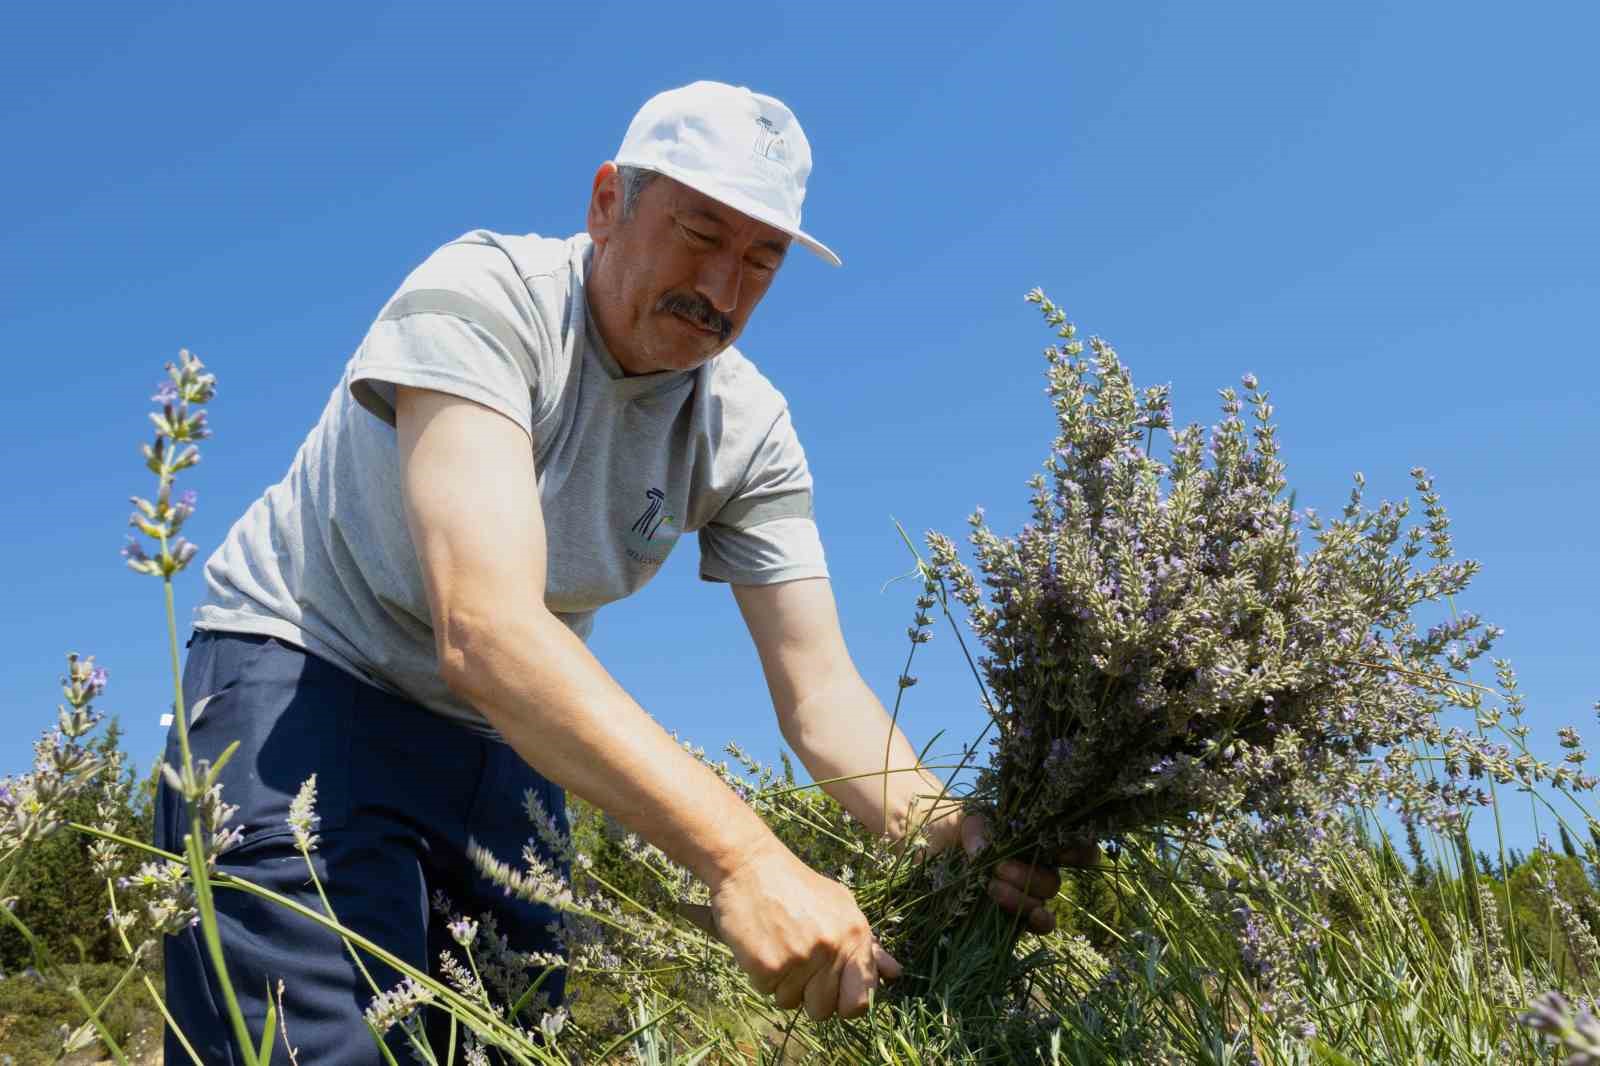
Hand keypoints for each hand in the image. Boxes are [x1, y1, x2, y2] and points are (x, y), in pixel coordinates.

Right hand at [709, 841, 901, 1020]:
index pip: (861, 1000)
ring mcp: (800, 958)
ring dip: (783, 984)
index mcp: (855, 934)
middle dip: (811, 997)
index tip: (834, 991)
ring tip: (779, 947)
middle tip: (799, 966)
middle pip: (825, 1010)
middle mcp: (832, 948)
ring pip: (792, 1003)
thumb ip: (868, 944)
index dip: (846, 1003)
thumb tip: (895, 974)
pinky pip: (767, 992)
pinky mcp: (769, 966)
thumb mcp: (840, 905)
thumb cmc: (797, 886)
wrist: (750, 865)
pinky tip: (761, 946)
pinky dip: (761, 975)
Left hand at [949, 814, 1098, 935]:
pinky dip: (1040, 922)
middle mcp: (1039, 865)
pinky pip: (1041, 924)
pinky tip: (1031, 917)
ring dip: (1022, 897)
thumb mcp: (967, 820)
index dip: (1079, 850)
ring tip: (992, 888)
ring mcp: (1029, 892)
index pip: (1075, 844)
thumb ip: (978, 828)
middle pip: (1054, 878)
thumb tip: (984, 851)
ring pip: (1044, 899)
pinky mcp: (1016, 915)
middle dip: (1029, 875)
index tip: (1061, 852)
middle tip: (999, 868)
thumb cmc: (959, 832)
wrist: (937, 853)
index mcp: (1036, 838)